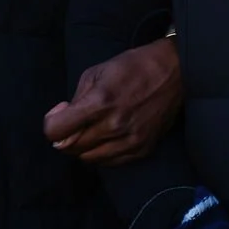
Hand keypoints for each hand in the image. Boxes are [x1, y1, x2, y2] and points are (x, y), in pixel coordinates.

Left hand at [43, 38, 181, 164]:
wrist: (175, 71)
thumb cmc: (134, 66)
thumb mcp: (97, 71)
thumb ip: (76, 99)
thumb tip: (62, 119)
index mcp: (101, 102)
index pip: (56, 131)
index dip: (52, 122)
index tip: (61, 112)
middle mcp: (114, 125)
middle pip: (71, 148)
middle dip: (67, 134)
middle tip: (77, 119)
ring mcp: (130, 140)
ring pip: (88, 158)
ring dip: (84, 145)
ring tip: (93, 127)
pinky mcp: (142, 149)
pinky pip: (109, 162)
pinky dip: (102, 152)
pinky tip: (108, 135)